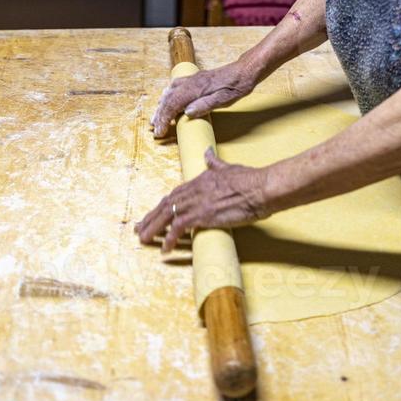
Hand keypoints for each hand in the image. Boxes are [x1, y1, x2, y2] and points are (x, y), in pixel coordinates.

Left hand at [134, 148, 269, 252]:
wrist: (261, 188)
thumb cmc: (250, 180)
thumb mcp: (228, 168)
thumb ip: (215, 163)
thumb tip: (207, 152)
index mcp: (199, 180)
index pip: (174, 194)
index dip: (162, 205)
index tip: (152, 214)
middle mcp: (194, 190)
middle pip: (166, 204)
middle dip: (151, 217)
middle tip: (139, 229)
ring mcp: (197, 202)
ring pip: (167, 215)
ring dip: (153, 228)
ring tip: (144, 239)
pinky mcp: (202, 215)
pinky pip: (179, 227)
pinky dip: (170, 238)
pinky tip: (165, 248)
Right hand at [150, 60, 255, 137]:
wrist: (244, 70)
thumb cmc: (236, 86)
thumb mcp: (224, 100)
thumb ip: (205, 106)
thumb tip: (186, 113)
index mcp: (196, 88)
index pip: (172, 104)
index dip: (164, 119)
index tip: (159, 131)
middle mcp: (190, 82)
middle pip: (168, 98)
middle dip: (159, 114)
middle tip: (155, 128)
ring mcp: (192, 79)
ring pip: (170, 92)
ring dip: (161, 105)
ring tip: (157, 117)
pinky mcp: (196, 79)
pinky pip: (175, 86)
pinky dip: (168, 96)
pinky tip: (167, 100)